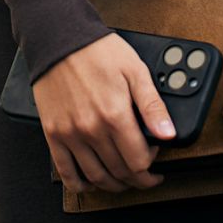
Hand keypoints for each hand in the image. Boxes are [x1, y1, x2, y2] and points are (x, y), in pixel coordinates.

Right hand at [31, 32, 175, 192]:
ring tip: (123, 179)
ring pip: (95, 177)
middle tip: (143, 174)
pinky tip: (90, 182)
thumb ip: (152, 105)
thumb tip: (169, 133)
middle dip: (136, 178)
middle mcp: (92, 129)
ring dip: (113, 185)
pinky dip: (80, 184)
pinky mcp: (53, 134)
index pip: (138, 162)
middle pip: (119, 172)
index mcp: (115, 114)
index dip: (151, 168)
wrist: (61, 38)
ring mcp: (71, 134)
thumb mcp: (135, 70)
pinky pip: (66, 172)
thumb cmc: (98, 51)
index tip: (155, 161)